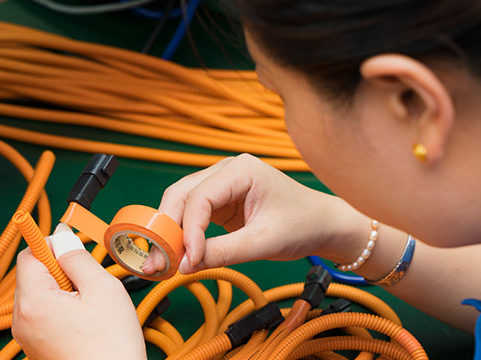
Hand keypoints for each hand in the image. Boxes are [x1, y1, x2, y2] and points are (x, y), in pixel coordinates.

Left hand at [12, 248, 146, 359]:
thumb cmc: (111, 345)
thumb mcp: (102, 288)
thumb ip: (78, 257)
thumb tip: (63, 237)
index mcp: (33, 302)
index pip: (28, 254)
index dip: (52, 245)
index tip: (71, 247)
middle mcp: (22, 320)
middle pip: (32, 274)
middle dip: (59, 270)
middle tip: (88, 282)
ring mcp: (28, 336)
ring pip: (39, 294)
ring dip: (63, 290)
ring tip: (89, 306)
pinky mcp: (37, 346)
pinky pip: (43, 314)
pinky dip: (61, 309)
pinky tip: (84, 320)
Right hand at [142, 154, 345, 274]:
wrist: (322, 224)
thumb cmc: (302, 224)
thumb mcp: (264, 241)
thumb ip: (224, 252)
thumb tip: (185, 266)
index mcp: (240, 169)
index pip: (200, 197)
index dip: (188, 230)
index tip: (187, 260)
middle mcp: (225, 171)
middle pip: (181, 195)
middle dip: (167, 228)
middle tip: (158, 261)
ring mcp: (221, 185)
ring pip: (181, 205)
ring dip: (170, 232)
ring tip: (162, 262)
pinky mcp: (220, 202)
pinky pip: (192, 215)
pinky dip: (183, 235)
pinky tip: (178, 254)